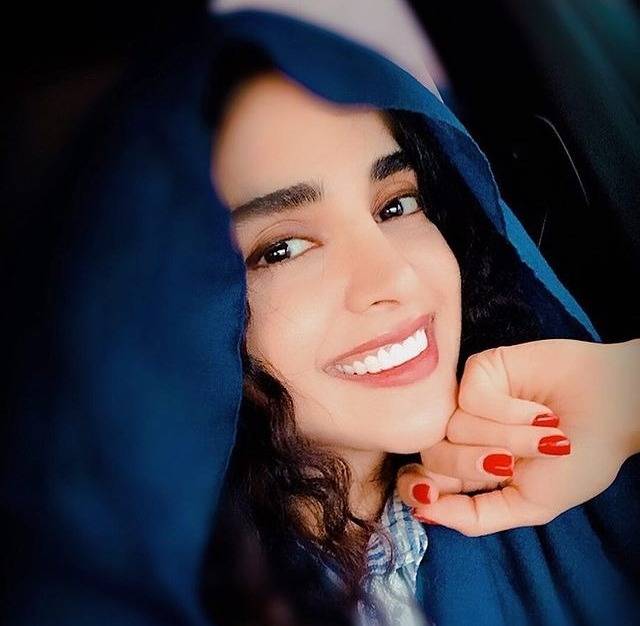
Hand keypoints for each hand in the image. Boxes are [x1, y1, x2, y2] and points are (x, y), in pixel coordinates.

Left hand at [397, 338, 639, 535]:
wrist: (615, 409)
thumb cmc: (579, 459)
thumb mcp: (531, 504)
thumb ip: (476, 516)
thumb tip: (422, 514)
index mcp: (470, 468)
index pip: (419, 478)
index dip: (415, 488)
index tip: (426, 494)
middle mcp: (462, 434)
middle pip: (433, 455)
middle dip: (475, 464)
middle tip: (512, 462)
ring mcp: (467, 401)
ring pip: (453, 427)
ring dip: (508, 437)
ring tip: (544, 432)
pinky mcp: (478, 372)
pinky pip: (470, 398)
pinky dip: (509, 411)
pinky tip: (536, 409)